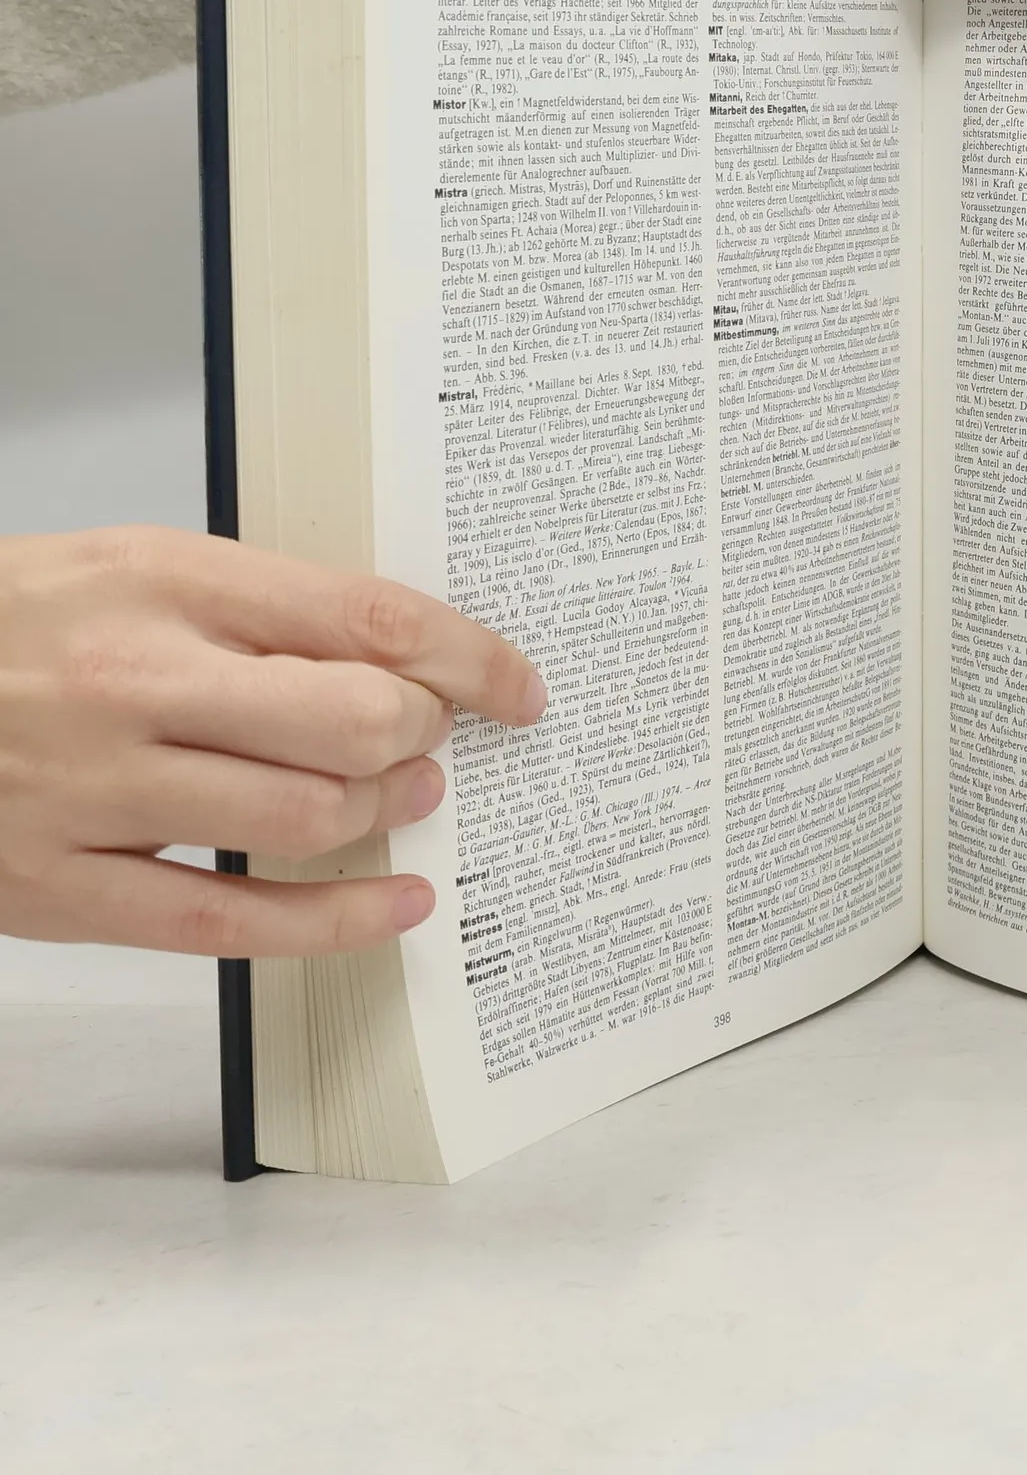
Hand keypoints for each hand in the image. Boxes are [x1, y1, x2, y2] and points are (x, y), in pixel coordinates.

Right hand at [0, 528, 545, 956]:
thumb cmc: (18, 623)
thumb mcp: (138, 567)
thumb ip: (264, 609)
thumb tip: (404, 659)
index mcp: (163, 580)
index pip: (366, 616)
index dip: (470, 657)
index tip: (515, 684)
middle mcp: (134, 681)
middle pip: (355, 719)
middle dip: (423, 733)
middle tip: (433, 738)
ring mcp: (94, 790)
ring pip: (307, 815)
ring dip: (385, 808)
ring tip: (401, 794)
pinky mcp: (61, 885)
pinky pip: (232, 920)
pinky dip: (336, 920)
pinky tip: (396, 905)